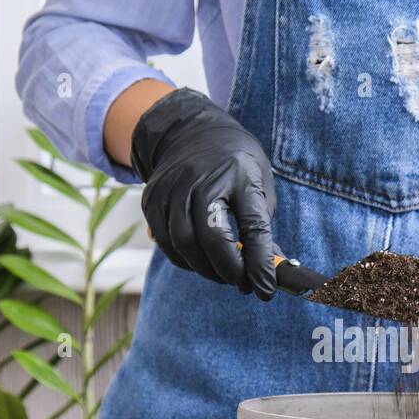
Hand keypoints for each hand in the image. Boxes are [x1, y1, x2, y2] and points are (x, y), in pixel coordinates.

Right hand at [130, 88, 276, 298]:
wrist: (189, 130)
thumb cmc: (233, 162)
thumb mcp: (258, 183)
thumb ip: (260, 225)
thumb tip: (266, 271)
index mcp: (239, 174)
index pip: (252, 226)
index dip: (259, 262)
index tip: (266, 288)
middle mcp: (201, 180)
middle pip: (210, 239)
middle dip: (228, 271)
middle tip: (243, 283)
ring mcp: (171, 189)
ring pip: (183, 245)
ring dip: (205, 269)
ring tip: (223, 273)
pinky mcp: (152, 200)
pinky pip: (165, 242)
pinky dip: (184, 259)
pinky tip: (200, 260)